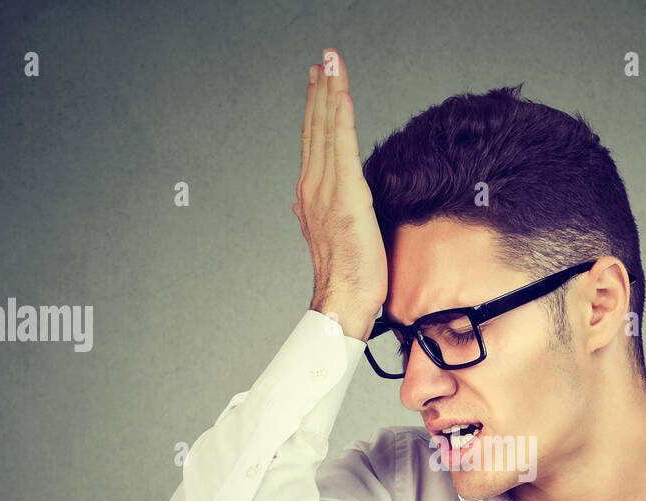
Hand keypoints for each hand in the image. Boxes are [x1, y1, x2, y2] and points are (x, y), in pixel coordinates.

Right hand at [293, 48, 387, 341]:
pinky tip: (341, 94)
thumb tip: (300, 206)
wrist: (343, 299)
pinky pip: (342, 147)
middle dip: (320, 89)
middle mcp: (314, 186)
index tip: (320, 79)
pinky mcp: (346, 195)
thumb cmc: (345, 275)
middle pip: (316, 127)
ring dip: (329, 92)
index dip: (316, 107)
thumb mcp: (328, 236)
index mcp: (311, 194)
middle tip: (324, 57)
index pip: (314, 141)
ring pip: (326, 129)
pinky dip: (340, 118)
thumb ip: (315, 214)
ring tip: (330, 62)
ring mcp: (327, 189)